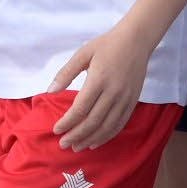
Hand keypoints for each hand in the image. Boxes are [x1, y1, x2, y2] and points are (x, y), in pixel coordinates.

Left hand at [49, 22, 147, 148]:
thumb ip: (65, 73)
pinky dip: (107, 136)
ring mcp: (125, 99)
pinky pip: (120, 124)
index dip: (67, 122)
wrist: (136, 40)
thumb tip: (50, 91)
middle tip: (63, 144)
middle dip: (76, 135)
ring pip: (107, 126)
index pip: (80, 108)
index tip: (56, 130)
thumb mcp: (82, 54)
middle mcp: (113, 92)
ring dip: (91, 139)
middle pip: (93, 121)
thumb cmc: (106, 45)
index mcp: (98, 80)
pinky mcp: (133, 102)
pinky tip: (96, 142)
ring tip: (77, 147)